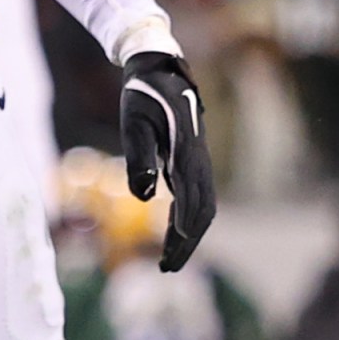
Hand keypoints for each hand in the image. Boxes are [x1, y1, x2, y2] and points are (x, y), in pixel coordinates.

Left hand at [119, 51, 217, 270]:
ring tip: (169, 260)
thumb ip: (138, 156)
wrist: (159, 70)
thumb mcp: (133, 122)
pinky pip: (200, 197)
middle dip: (187, 243)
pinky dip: (190, 220)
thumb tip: (143, 195)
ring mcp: (201, 160)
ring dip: (190, 236)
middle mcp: (199, 158)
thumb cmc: (142, 95)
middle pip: (203, 210)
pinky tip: (174, 233)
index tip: (169, 255)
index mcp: (186, 149)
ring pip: (205, 207)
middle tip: (166, 269)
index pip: (189, 198)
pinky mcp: (195, 161)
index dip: (180, 229)